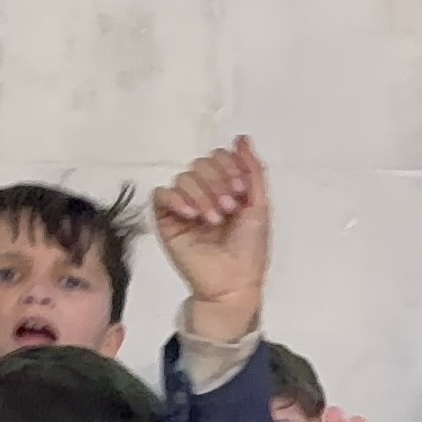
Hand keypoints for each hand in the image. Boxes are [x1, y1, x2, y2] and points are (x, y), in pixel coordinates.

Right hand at [153, 137, 271, 336]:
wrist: (233, 283)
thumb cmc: (250, 251)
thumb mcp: (260, 207)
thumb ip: (253, 171)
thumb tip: (242, 138)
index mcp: (225, 187)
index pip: (219, 157)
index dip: (229, 167)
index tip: (240, 192)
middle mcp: (203, 192)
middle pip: (200, 163)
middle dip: (217, 183)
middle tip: (229, 209)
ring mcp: (183, 205)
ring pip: (183, 177)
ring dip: (202, 195)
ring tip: (213, 220)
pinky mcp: (165, 219)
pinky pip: (161, 194)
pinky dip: (177, 200)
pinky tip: (191, 216)